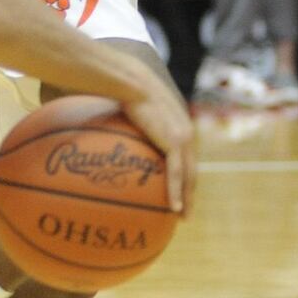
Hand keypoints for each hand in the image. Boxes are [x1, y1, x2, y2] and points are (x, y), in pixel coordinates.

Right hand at [119, 65, 195, 215]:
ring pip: (188, 176)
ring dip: (188, 198)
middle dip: (190, 190)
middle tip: (185, 209)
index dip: (185, 173)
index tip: (181, 188)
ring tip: (182, 216)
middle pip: (191, 169)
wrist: (132, 82)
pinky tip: (175, 208)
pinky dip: (177, 192)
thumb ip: (128, 124)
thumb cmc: (124, 91)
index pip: (186, 155)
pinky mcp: (174, 143)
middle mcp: (187, 133)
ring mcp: (183, 139)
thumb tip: (106, 135)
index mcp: (179, 124)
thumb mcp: (130, 110)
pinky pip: (177, 175)